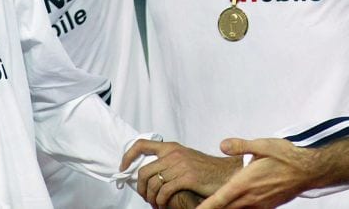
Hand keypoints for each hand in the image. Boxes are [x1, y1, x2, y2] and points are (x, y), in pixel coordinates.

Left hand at [121, 139, 241, 206]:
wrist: (225, 173)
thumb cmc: (206, 169)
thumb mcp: (184, 158)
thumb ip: (168, 161)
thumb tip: (149, 171)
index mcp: (171, 147)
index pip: (141, 145)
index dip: (128, 156)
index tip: (122, 167)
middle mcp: (173, 154)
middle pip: (144, 171)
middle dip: (139, 188)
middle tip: (144, 196)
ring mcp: (180, 165)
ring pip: (152, 184)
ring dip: (150, 198)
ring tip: (155, 204)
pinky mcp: (186, 178)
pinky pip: (164, 192)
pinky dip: (160, 202)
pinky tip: (163, 205)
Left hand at [197, 138, 320, 208]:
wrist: (310, 169)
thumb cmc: (287, 155)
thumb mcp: (262, 144)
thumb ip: (240, 146)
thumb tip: (222, 145)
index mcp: (245, 183)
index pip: (219, 200)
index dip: (205, 208)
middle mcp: (251, 198)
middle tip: (200, 208)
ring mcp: (261, 204)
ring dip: (227, 208)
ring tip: (217, 205)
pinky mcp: (269, 206)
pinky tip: (238, 203)